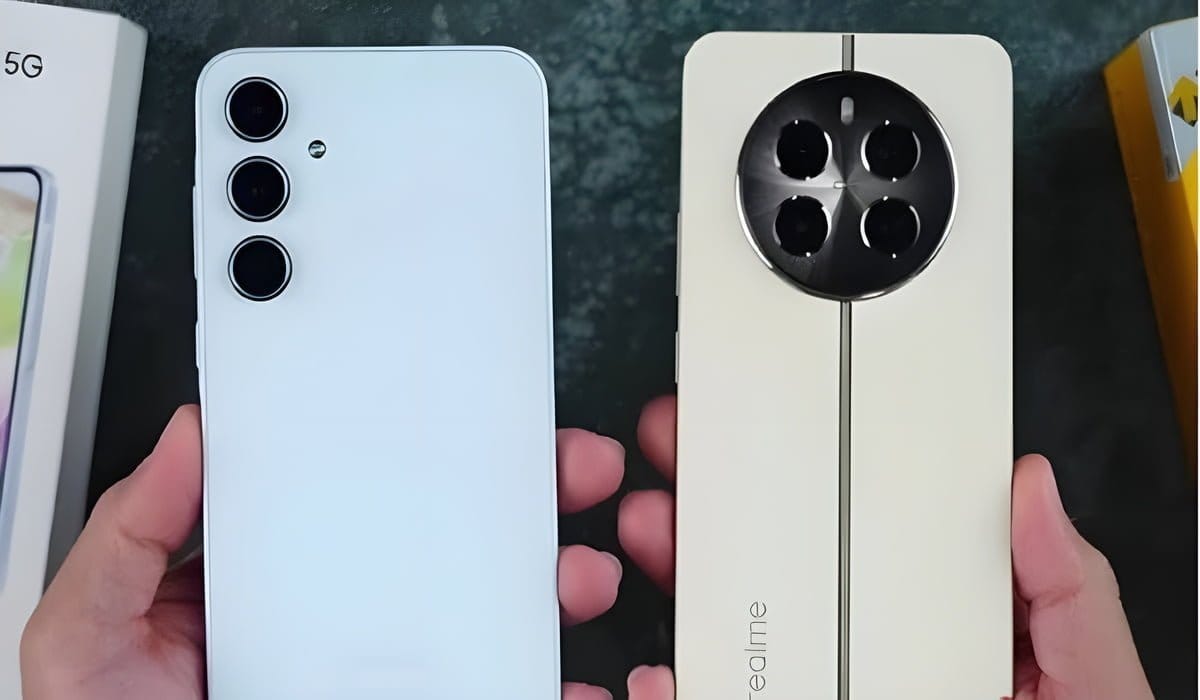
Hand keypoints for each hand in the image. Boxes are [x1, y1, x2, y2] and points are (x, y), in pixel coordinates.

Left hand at [20, 405, 630, 699]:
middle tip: (569, 470)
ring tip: (577, 576)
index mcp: (281, 577)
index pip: (366, 496)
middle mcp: (346, 620)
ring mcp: (388, 674)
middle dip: (527, 502)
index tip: (482, 417)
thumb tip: (188, 434)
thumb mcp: (92, 631)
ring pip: (493, 617)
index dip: (430, 451)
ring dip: (555, 584)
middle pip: (455, 545)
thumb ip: (131, 533)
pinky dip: (550, 682)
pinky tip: (570, 681)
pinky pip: (501, 686)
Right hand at [616, 396, 1153, 699]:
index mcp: (932, 622)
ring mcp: (817, 689)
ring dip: (679, 573)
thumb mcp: (1089, 678)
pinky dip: (672, 687)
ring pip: (732, 633)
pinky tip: (660, 670)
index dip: (806, 476)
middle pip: (774, 570)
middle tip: (677, 449)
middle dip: (713, 506)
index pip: (860, 537)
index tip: (763, 427)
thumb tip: (1031, 485)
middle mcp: (864, 656)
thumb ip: (1068, 591)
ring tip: (657, 526)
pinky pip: (717, 696)